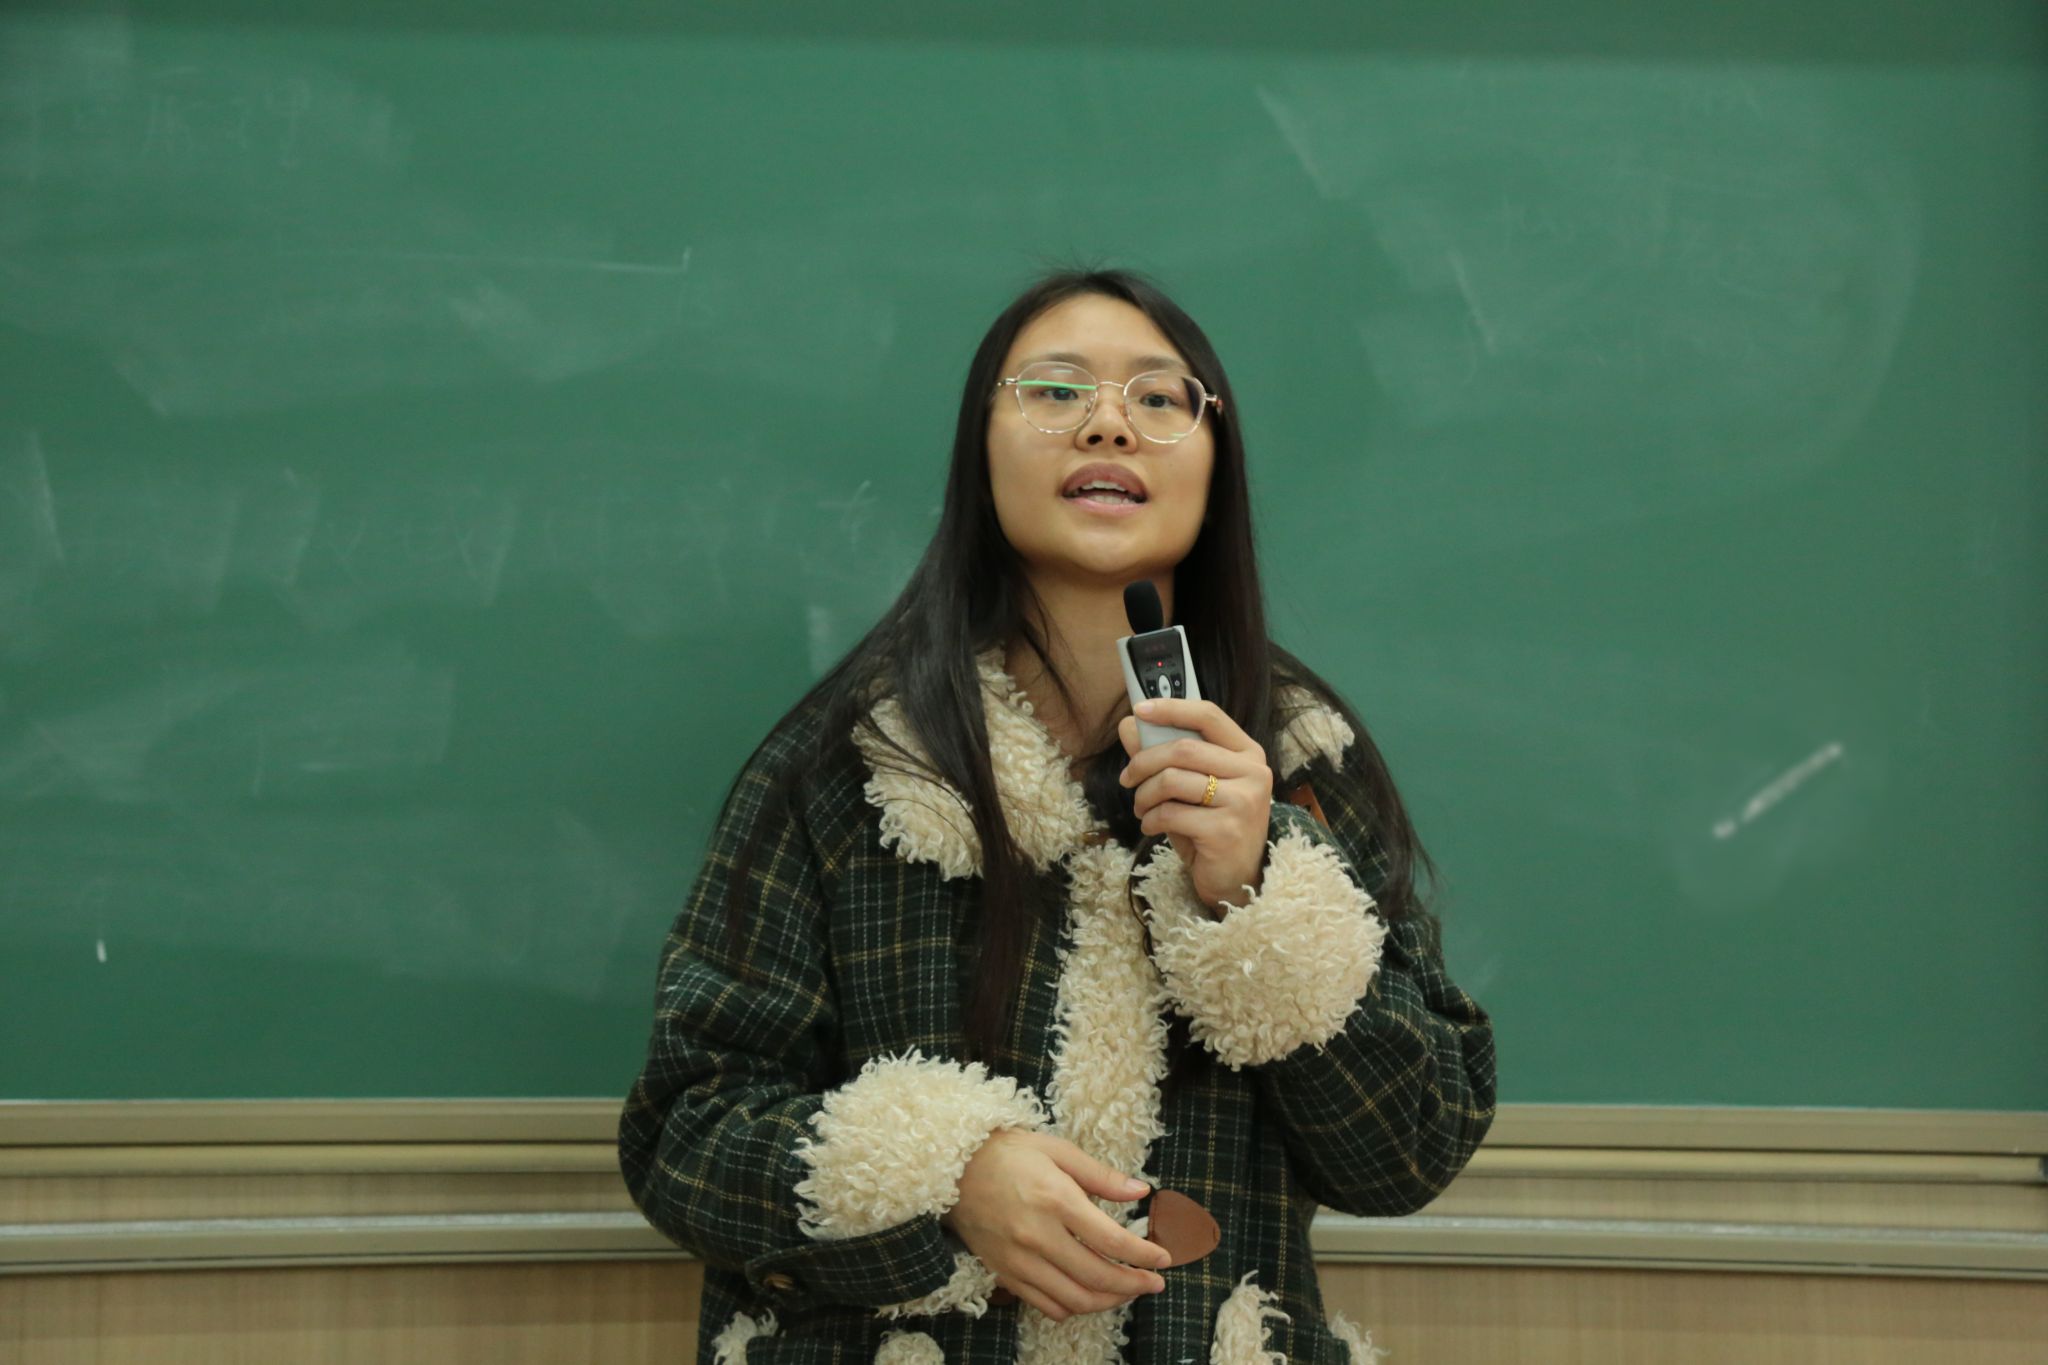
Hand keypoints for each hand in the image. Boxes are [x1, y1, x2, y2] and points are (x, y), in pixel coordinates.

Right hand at [944, 1129, 1169, 1321]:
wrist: (950, 1168)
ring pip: (1074, 1299)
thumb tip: (1141, 1192)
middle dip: (1135, 1285)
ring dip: (1108, 1302)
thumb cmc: (1007, 1153)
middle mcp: (1038, 1236)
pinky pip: (1045, 1305)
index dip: (1143, 1255)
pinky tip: (1088, 1295)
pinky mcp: (1004, 1273)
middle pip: (1098, 1277)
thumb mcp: (1057, 1150)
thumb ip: (1101, 1175)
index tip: (1163, 1259)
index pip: (1111, 1241)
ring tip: (1127, 1292)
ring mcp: (1019, 1260)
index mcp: (1056, 1200)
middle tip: (1155, 1282)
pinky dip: (1073, 1308)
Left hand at [1118, 698, 1272, 912]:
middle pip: (1183, 748)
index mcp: (1247, 753)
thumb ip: (1164, 753)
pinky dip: (1150, 819)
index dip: (1171, 708)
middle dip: (1143, 762)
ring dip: (1144, 795)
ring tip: (1141, 808)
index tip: (1139, 710)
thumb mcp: (1190, 787)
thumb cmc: (1212, 827)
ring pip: (1172, 779)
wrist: (1236, 879)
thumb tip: (1129, 724)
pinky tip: (1151, 827)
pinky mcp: (1226, 830)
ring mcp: (1243, 802)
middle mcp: (1253, 772)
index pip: (1208, 715)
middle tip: (1127, 778)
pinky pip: (1171, 812)